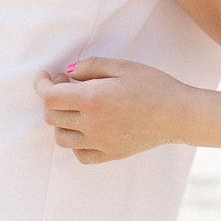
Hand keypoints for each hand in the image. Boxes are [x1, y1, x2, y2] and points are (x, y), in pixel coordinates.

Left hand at [35, 57, 189, 164]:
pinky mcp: (109, 154)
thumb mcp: (123, 66)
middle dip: (51, 98)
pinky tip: (87, 127)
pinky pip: (79, 154)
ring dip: (60, 120)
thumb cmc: (154, 85)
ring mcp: (99, 142)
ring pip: (61, 137)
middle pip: (51, 116)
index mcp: (93, 99)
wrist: (178, 114)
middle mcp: (91, 124)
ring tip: (76, 106)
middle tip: (66, 84)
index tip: (46, 75)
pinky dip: (75, 141)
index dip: (42, 84)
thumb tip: (68, 72)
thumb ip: (91, 66)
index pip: (49, 97)